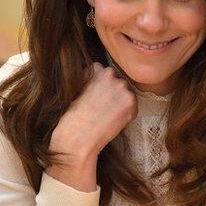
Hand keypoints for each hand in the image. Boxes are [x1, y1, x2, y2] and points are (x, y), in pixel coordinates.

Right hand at [46, 63, 136, 190]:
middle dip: (112, 92)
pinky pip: (132, 106)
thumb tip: (98, 83)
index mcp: (96, 69)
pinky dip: (127, 113)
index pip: (102, 70)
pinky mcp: (131, 101)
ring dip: (121, 101)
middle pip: (117, 80)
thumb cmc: (73, 117)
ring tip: (108, 114)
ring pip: (126, 92)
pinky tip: (115, 120)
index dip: (99, 84)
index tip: (96, 94)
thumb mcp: (77, 90)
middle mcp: (110, 74)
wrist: (79, 136)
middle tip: (104, 106)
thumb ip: (90, 82)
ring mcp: (122, 87)